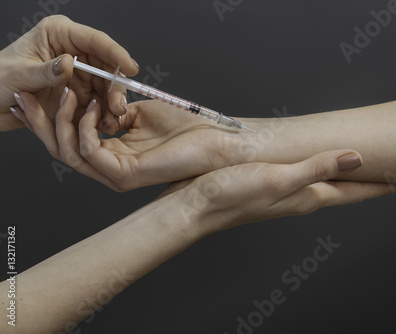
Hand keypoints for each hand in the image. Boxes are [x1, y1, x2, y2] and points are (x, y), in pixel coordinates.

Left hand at [1, 15, 138, 131]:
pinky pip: (96, 103)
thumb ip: (46, 70)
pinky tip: (103, 125)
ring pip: (104, 88)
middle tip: (118, 107)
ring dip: (110, 106)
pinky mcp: (76, 93)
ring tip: (110, 122)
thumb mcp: (18, 75)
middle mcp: (71, 52)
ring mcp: (75, 73)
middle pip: (105, 67)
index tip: (130, 68)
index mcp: (58, 35)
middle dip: (114, 89)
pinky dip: (101, 115)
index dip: (115, 54)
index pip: (94, 41)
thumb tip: (70, 63)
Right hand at [16, 88, 251, 190]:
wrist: (213, 139)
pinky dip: (85, 126)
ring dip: (61, 121)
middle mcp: (111, 168)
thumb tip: (96, 107)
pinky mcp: (124, 175)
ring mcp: (116, 174)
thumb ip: (115, 114)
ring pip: (69, 153)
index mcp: (114, 155)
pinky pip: (89, 151)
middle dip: (40, 122)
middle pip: (61, 150)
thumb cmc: (184, 128)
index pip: (70, 142)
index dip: (49, 120)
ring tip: (65, 95)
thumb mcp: (140, 114)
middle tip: (23, 97)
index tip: (33, 96)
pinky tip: (92, 107)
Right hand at [157, 150, 395, 233]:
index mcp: (308, 196)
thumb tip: (358, 158)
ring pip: (328, 183)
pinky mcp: (271, 186)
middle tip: (393, 169)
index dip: (383, 185)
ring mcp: (286, 193)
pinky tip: (318, 162)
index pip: (355, 191)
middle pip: (346, 189)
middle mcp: (302, 197)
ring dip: (348, 175)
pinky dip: (322, 169)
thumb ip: (318, 168)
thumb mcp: (279, 178)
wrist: (196, 206)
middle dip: (372, 181)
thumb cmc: (232, 194)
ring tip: (364, 166)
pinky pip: (308, 177)